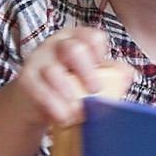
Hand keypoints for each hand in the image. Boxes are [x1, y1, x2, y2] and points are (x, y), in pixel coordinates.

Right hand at [2, 27, 122, 129]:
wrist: (33, 100)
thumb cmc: (68, 84)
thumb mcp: (89, 75)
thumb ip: (111, 73)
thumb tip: (128, 74)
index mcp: (76, 38)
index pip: (93, 37)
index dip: (101, 54)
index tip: (102, 70)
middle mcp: (56, 44)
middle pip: (74, 50)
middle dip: (87, 72)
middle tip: (95, 90)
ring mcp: (38, 59)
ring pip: (54, 72)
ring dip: (70, 95)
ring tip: (79, 112)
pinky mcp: (26, 79)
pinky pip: (40, 91)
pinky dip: (55, 107)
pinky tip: (64, 117)